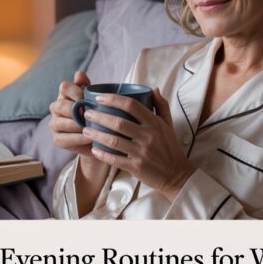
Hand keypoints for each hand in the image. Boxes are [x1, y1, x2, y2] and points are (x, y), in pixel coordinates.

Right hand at [49, 70, 92, 155]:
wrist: (96, 135)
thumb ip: (87, 87)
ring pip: (60, 122)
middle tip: (90, 115)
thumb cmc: (95, 113)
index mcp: (64, 95)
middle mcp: (56, 108)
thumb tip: (79, 73)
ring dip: (77, 125)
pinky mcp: (57, 139)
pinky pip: (65, 139)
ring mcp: (54, 124)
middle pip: (60, 105)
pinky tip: (89, 139)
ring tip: (91, 128)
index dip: (76, 91)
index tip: (87, 99)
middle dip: (75, 110)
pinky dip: (78, 139)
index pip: (64, 87)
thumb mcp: (94, 99)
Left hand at [82, 87, 195, 201]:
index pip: (132, 105)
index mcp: (154, 123)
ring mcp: (142, 152)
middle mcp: (148, 136)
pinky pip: (115, 159)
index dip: (113, 99)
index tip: (99, 98)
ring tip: (85, 130)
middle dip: (99, 116)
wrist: (176, 174)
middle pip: (118, 122)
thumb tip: (154, 89)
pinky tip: (94, 149)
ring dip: (97, 134)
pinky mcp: (137, 167)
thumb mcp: (168, 125)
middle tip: (87, 114)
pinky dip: (103, 154)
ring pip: (114, 140)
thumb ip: (161, 105)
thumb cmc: (170, 147)